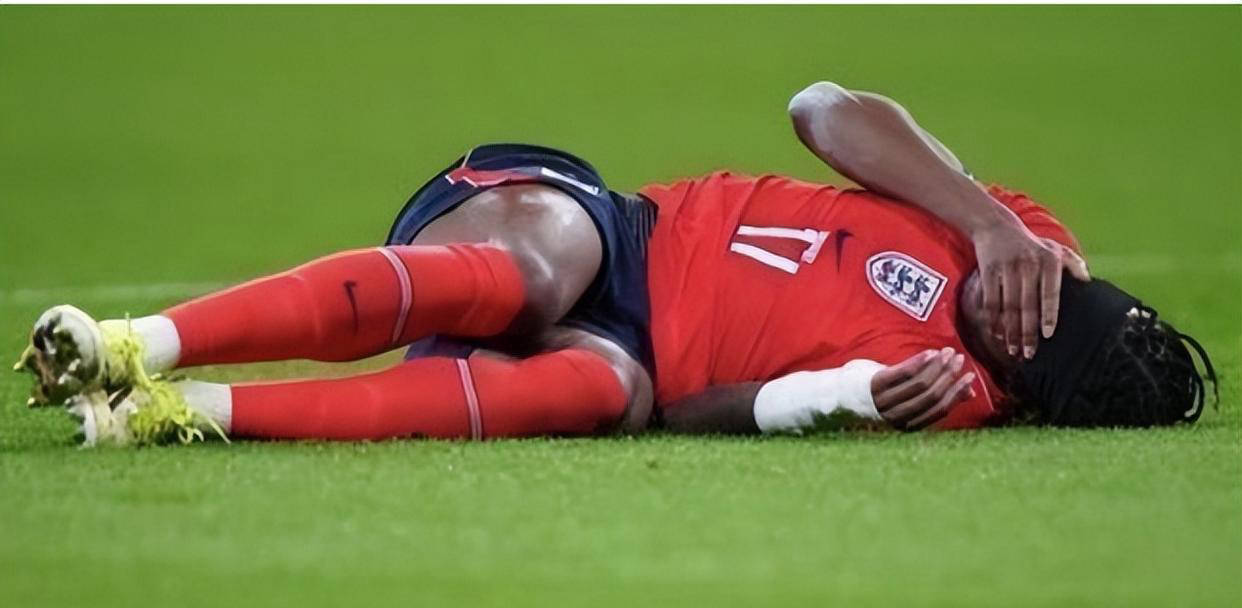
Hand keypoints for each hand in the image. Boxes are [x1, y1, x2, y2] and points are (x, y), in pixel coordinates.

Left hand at [871, 348, 975, 430]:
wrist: (843, 394)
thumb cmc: (882, 396)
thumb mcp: (909, 399)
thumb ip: (936, 397)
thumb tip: (971, 393)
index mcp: (908, 424)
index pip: (939, 409)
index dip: (957, 393)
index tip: (970, 376)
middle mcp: (897, 416)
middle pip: (931, 395)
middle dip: (948, 375)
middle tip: (959, 358)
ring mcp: (885, 400)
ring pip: (920, 383)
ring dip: (937, 366)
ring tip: (947, 352)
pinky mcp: (876, 384)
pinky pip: (904, 372)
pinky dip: (920, 362)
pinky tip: (931, 352)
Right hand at [972, 221, 1089, 359]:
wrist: (996, 226)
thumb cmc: (1030, 243)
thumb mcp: (1055, 247)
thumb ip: (1073, 263)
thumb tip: (1088, 281)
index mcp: (1048, 262)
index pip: (1049, 294)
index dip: (1048, 315)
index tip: (1047, 335)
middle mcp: (1028, 265)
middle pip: (1027, 305)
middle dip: (1027, 332)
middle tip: (1029, 353)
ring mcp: (1007, 268)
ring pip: (1008, 307)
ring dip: (1009, 331)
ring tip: (1012, 349)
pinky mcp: (988, 271)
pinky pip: (990, 301)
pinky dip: (993, 320)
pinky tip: (996, 334)